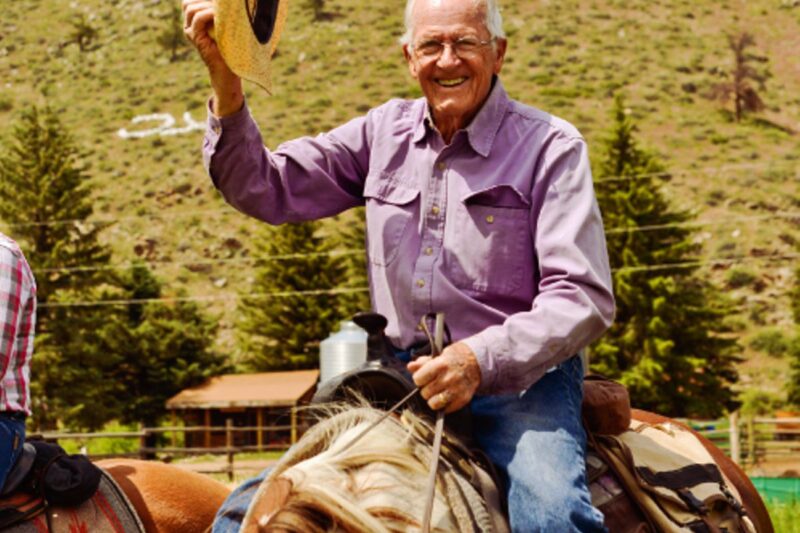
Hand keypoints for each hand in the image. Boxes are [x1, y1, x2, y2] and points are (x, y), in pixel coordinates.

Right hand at [182, 0, 243, 115]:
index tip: (218, 2)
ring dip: (207, 5)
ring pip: (191, 8)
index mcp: (195, 22)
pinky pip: (198, 19)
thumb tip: (225, 3)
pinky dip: (209, 13)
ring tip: (222, 10)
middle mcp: (189, 26)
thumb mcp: (226, 26)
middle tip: (221, 4)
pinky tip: (219, 15)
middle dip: (204, 0)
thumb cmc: (231, 49)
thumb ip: (221, 14)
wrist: (228, 71)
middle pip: (188, 3)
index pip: (190, 1)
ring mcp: (191, 32)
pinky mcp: (196, 38)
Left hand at [407, 342, 480, 413]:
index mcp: (440, 365)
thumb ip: (423, 363)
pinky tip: (447, 396)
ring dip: (433, 399)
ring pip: (433, 404)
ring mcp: (456, 390)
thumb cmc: (453, 359)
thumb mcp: (438, 356)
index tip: (423, 378)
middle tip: (433, 384)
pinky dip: (444, 405)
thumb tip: (410, 367)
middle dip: (426, 389)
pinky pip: (445, 409)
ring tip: (438, 392)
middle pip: (425, 392)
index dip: (419, 379)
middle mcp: (448, 378)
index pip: (418, 379)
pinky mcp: (463, 400)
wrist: (476, 362)